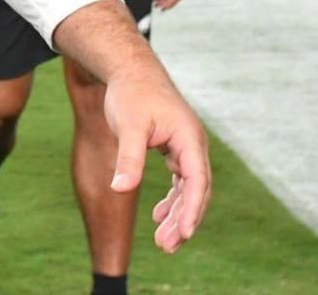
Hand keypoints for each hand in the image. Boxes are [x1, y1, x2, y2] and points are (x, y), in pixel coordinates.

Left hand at [102, 70, 210, 252]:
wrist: (130, 71)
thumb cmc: (131, 94)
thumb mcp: (128, 126)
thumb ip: (128, 158)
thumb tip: (120, 189)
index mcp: (189, 137)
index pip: (197, 180)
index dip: (191, 209)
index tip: (184, 233)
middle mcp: (193, 144)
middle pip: (197, 190)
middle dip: (184, 220)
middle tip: (166, 247)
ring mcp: (186, 147)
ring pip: (189, 189)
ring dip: (177, 214)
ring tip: (163, 243)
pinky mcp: (175, 148)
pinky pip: (180, 181)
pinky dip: (171, 200)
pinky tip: (158, 216)